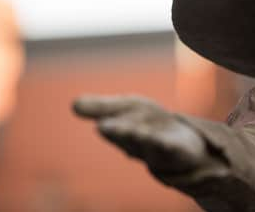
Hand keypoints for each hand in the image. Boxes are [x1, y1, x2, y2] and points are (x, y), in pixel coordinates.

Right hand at [73, 95, 206, 173]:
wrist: (181, 143)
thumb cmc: (148, 123)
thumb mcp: (126, 109)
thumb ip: (102, 107)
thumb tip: (73, 104)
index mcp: (122, 131)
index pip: (113, 125)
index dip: (109, 122)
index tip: (100, 123)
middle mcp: (137, 142)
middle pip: (127, 135)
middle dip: (119, 131)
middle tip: (105, 127)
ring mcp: (157, 147)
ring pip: (147, 142)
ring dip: (140, 137)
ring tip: (137, 131)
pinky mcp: (176, 149)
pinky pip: (171, 148)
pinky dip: (167, 145)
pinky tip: (166, 142)